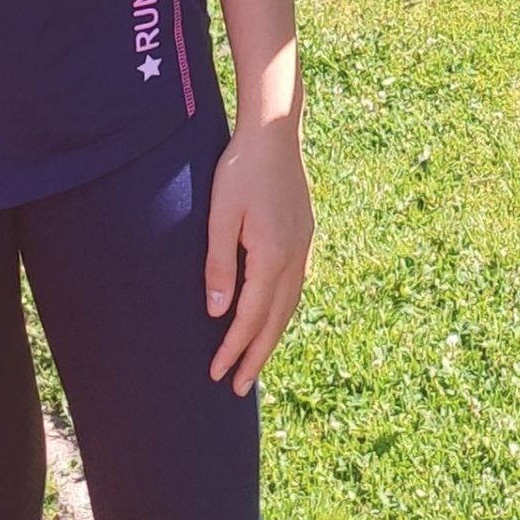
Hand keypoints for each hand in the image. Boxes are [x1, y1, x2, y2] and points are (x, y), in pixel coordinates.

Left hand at [204, 118, 313, 395]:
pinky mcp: (304, 235)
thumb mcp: (221, 215)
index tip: (216, 374)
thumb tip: (218, 313)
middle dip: (256, 356)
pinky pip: (295, 286)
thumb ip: (219, 264)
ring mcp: (303, 246)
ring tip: (256, 362)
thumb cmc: (241, 169)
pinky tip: (275, 314)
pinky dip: (283, 311)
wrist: (274, 132)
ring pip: (289, 305)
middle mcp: (294, 257)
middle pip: (276, 320)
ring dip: (271, 336)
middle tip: (239, 388)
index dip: (233, 349)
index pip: (250, 317)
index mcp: (273, 256)